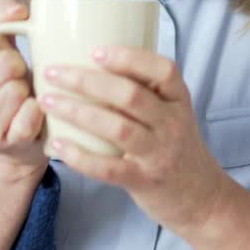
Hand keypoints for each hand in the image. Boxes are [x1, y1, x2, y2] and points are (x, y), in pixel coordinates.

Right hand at [0, 0, 47, 178]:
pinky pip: (30, 114)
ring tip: (20, 98)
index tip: (0, 60)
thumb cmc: (4, 87)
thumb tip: (19, 11)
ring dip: (26, 88)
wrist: (16, 141)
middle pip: (2, 64)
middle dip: (16, 66)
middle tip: (14, 81)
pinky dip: (37, 109)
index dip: (1, 46)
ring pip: (16, 88)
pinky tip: (31, 113)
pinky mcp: (7, 146)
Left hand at [39, 47, 231, 235]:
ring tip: (49, 102)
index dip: (129, 58)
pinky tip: (58, 144)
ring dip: (79, 113)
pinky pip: (109, 169)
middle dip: (87, 81)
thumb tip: (95, 61)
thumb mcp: (173, 113)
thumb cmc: (176, 147)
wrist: (201, 198)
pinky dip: (81, 156)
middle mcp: (172, 124)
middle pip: (131, 96)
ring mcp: (159, 154)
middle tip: (53, 73)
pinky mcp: (144, 181)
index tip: (95, 51)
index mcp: (178, 100)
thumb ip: (146, 91)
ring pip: (118, 128)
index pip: (163, 70)